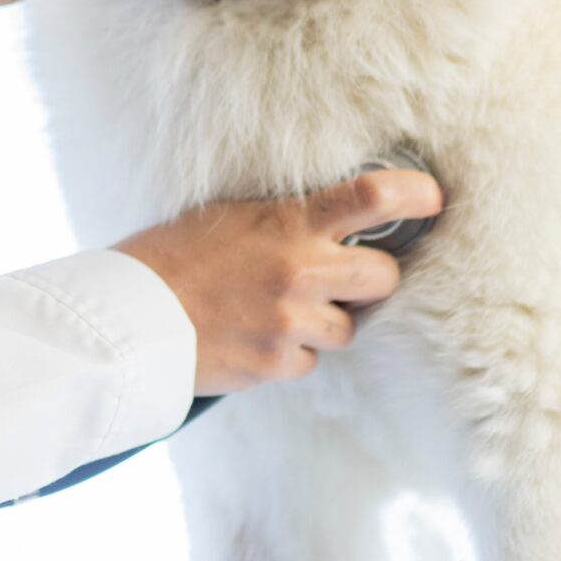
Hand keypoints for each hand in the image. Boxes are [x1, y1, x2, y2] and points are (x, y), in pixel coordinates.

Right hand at [117, 169, 446, 395]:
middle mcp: (299, 271)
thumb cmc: (169, 256)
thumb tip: (334, 222)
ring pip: (349, 327)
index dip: (415, 196)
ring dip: (327, 320)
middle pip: (383, 276)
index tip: (433, 199)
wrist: (127, 318)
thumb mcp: (229, 216)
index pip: (372, 198)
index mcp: (287, 223)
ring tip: (278, 309)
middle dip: (373, 278)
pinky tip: (255, 337)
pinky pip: (310, 361)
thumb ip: (286, 219)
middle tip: (348, 274)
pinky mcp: (275, 364)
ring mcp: (290, 322)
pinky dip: (292, 353)